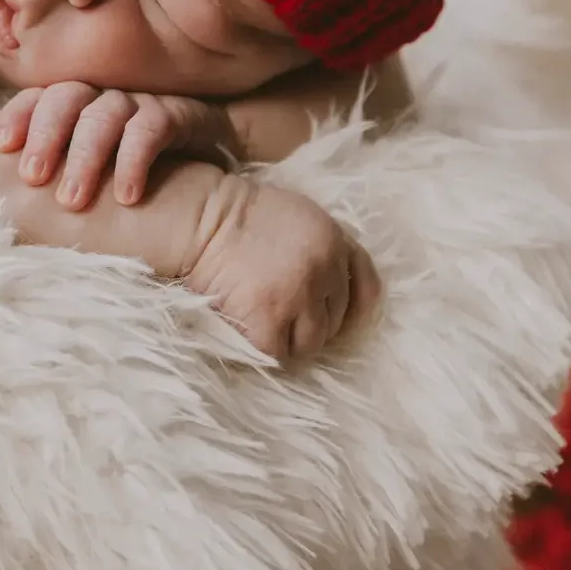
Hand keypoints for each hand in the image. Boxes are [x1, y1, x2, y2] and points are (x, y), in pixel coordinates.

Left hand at [0, 82, 241, 209]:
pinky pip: (151, 129)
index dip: (18, 116)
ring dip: (85, 157)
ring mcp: (140, 104)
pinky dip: (134, 161)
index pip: (36, 97)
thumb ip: (45, 180)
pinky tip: (127, 197)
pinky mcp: (178, 116)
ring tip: (71, 201)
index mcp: (74, 106)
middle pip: (65, 98)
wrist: (207, 188)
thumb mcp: (83, 179)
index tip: (1, 147)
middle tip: (32, 178)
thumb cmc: (129, 184)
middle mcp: (102, 98)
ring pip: (104, 115)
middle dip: (45, 135)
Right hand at [179, 173, 380, 361]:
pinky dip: (264, 348)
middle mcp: (325, 270)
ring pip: (311, 344)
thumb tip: (342, 289)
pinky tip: (249, 330)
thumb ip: (328, 247)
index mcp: (336, 242)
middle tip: (281, 313)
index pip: (367, 293)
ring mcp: (298, 296)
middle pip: (336, 322)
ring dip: (290, 340)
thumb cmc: (245, 217)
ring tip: (265, 325)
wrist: (203, 219)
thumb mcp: (303, 217)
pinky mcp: (268, 319)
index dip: (348, 309)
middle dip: (311, 322)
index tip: (325, 313)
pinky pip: (278, 352)